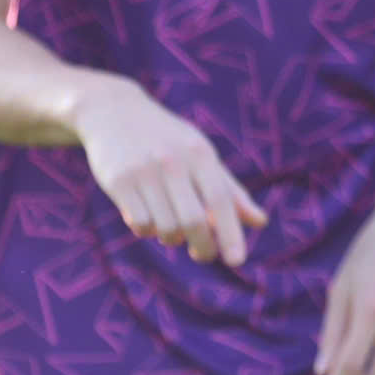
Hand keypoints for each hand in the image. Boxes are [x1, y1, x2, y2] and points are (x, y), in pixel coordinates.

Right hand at [75, 77, 267, 265]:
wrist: (114, 112)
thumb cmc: (168, 139)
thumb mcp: (202, 155)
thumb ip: (230, 191)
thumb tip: (260, 222)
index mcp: (200, 154)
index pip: (221, 200)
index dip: (231, 233)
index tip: (237, 261)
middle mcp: (173, 162)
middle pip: (193, 221)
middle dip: (203, 247)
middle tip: (204, 255)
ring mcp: (144, 171)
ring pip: (165, 228)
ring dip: (172, 238)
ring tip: (173, 228)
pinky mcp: (118, 181)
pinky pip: (139, 223)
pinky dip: (148, 230)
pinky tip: (149, 217)